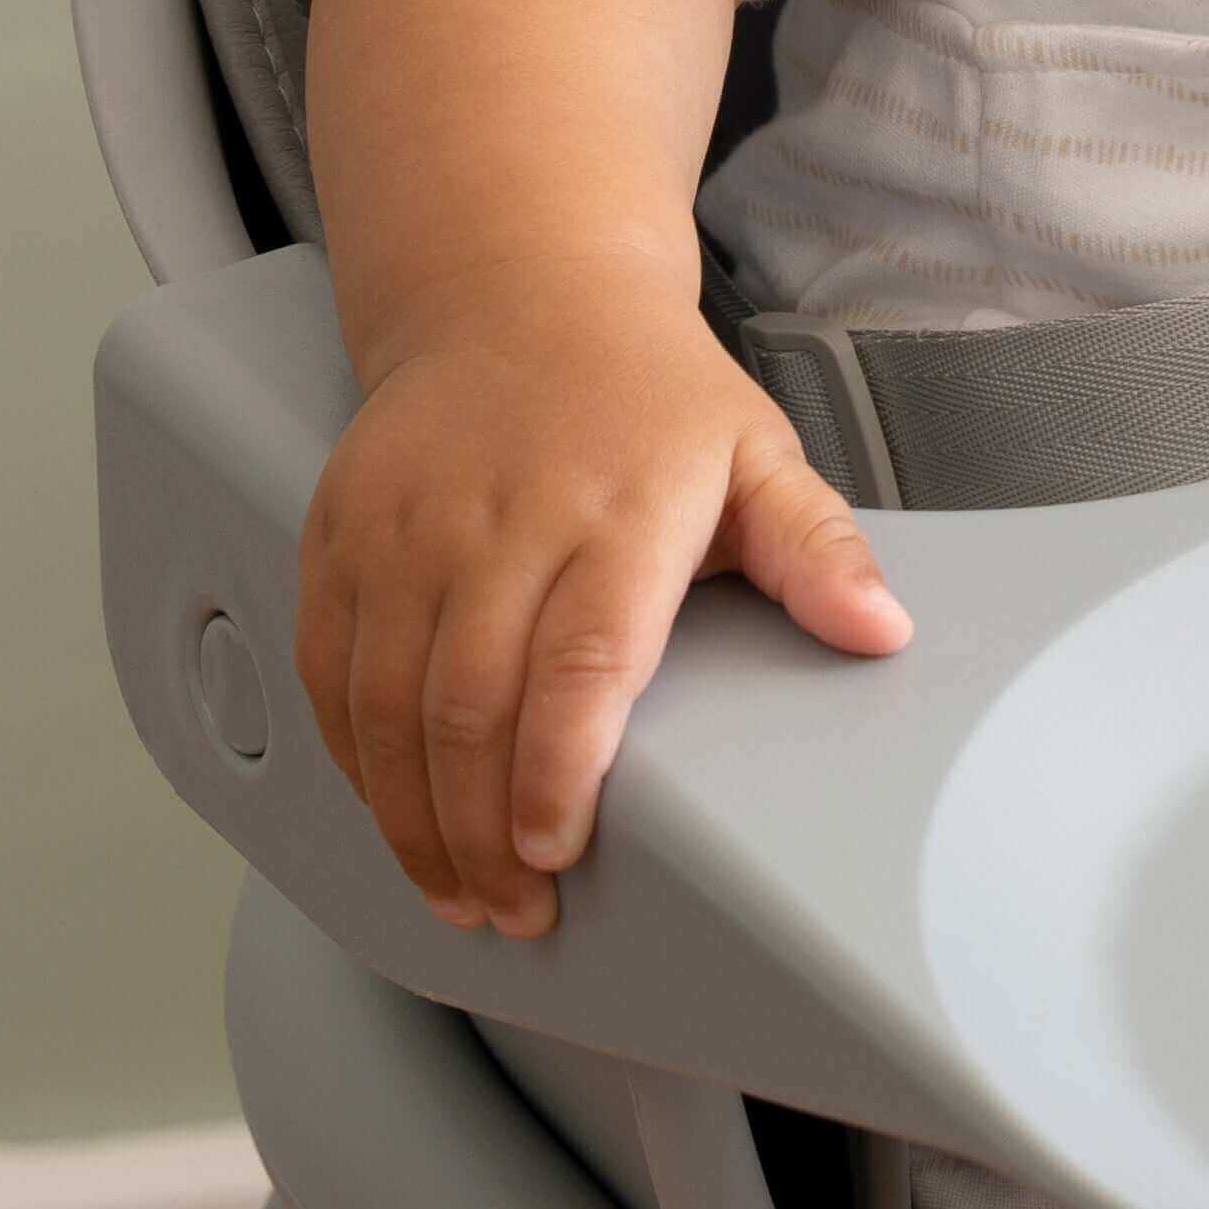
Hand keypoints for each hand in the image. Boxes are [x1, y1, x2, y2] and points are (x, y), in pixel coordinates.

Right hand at [294, 261, 908, 939]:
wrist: (520, 298)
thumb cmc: (647, 395)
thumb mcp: (759, 453)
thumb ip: (819, 550)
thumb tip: (882, 629)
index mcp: (618, 509)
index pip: (579, 666)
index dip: (556, 775)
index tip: (557, 854)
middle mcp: (499, 520)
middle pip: (469, 707)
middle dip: (483, 834)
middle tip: (516, 910)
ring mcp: (407, 528)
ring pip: (385, 705)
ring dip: (412, 819)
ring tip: (457, 890)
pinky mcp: (338, 534)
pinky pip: (326, 669)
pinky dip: (353, 759)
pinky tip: (393, 811)